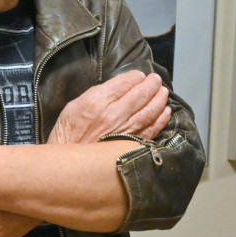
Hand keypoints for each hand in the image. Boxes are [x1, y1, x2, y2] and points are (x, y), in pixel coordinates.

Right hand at [48, 70, 170, 144]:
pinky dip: (161, 119)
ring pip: (150, 111)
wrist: (70, 162)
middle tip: (156, 79)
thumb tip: (116, 87)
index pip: (124, 83)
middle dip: (151, 84)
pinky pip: (152, 129)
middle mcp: (114, 115)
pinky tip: (165, 111)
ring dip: (159, 99)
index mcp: (98, 101)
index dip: (135, 76)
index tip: (139, 75)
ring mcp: (126, 130)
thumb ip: (96, 93)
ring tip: (163, 91)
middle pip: (140, 94)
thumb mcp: (75, 104)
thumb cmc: (69, 131)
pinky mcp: (132, 143)